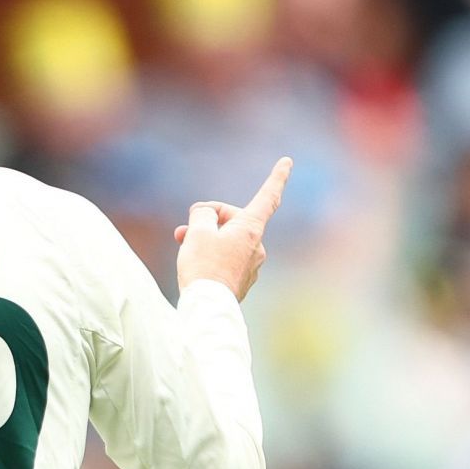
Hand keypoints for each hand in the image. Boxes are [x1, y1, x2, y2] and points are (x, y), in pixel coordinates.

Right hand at [173, 156, 292, 302]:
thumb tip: (206, 215)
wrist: (208, 307)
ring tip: (184, 248)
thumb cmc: (203, 267)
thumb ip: (203, 214)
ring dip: (206, 239)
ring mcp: (251, 264)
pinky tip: (196, 265)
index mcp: (250, 228)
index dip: (277, 177)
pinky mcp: (242, 280)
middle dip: (209, 221)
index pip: (268, 197)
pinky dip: (211, 256)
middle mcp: (257, 245)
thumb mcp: (197, 232)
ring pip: (228, 241)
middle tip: (182, 231)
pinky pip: (227, 259)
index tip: (287, 161)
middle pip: (234, 220)